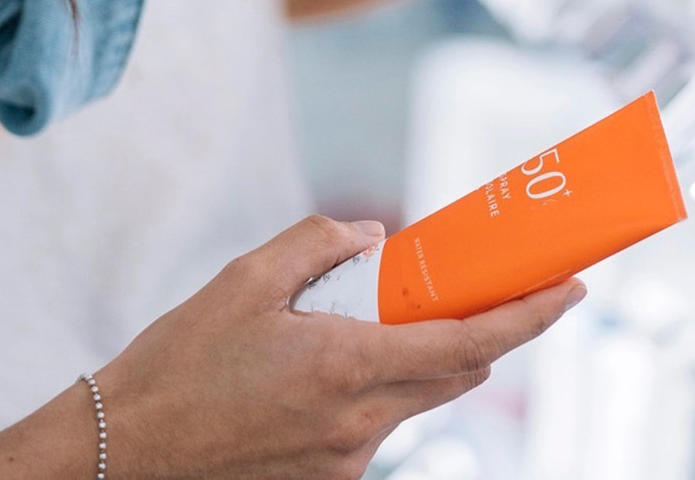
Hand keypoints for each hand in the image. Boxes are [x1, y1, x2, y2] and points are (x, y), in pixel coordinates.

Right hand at [93, 216, 584, 478]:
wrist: (121, 455)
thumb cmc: (175, 365)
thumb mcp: (242, 282)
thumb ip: (318, 246)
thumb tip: (374, 238)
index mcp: (347, 366)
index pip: (472, 342)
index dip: (533, 316)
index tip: (573, 289)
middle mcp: (358, 423)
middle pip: (456, 374)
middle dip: (474, 332)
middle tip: (456, 290)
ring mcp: (345, 463)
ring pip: (410, 402)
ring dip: (403, 362)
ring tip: (335, 335)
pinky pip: (369, 431)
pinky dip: (362, 396)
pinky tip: (303, 380)